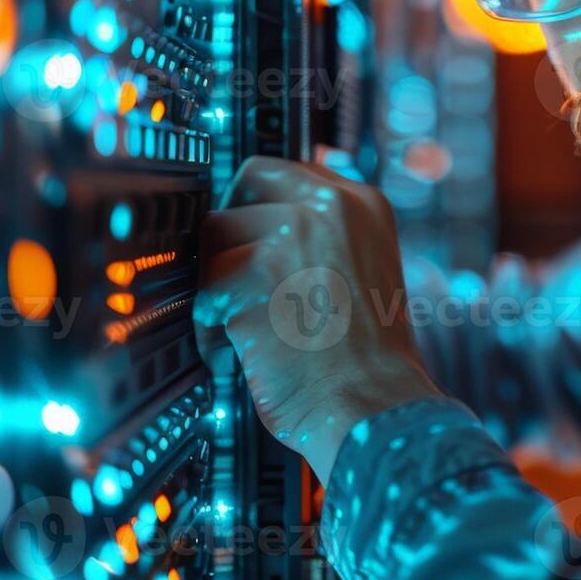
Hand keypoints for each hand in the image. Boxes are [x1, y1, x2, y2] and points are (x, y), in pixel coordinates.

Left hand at [196, 155, 441, 485]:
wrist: (375, 407)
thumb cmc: (367, 360)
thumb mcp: (362, 269)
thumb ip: (320, 237)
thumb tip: (257, 226)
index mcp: (364, 203)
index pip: (287, 172)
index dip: (257, 207)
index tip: (247, 240)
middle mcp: (334, 205)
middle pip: (247, 184)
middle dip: (232, 232)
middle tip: (233, 280)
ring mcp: (296, 232)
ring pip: (217, 234)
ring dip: (218, 283)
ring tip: (240, 329)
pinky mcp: (258, 269)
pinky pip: (206, 287)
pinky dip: (210, 326)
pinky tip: (234, 350)